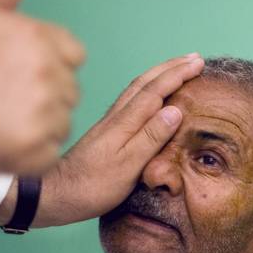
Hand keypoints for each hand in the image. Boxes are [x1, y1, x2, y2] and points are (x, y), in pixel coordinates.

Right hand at [0, 0, 84, 176]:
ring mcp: (47, 116)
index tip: (11, 70)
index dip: (44, 62)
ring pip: (61, 120)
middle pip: (68, 88)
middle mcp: (50, 76)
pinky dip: (29, 150)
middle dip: (42, 91)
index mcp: (43, 40)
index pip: (72, 54)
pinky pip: (50, 151)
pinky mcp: (39, 152)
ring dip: (38, 122)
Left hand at [0, 54, 203, 228]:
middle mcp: (116, 116)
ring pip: (137, 88)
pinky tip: (150, 93)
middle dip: (171, 67)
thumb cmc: (92, 186)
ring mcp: (110, 122)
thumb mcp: (127, 166)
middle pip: (146, 82)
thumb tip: (174, 109)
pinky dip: (147, 88)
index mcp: (125, 123)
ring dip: (159, 74)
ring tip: (177, 67)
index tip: (198, 63)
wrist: (54, 194)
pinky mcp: (106, 131)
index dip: (178, 75)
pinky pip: (131, 99)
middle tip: (194, 58)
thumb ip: (151, 137)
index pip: (156, 91)